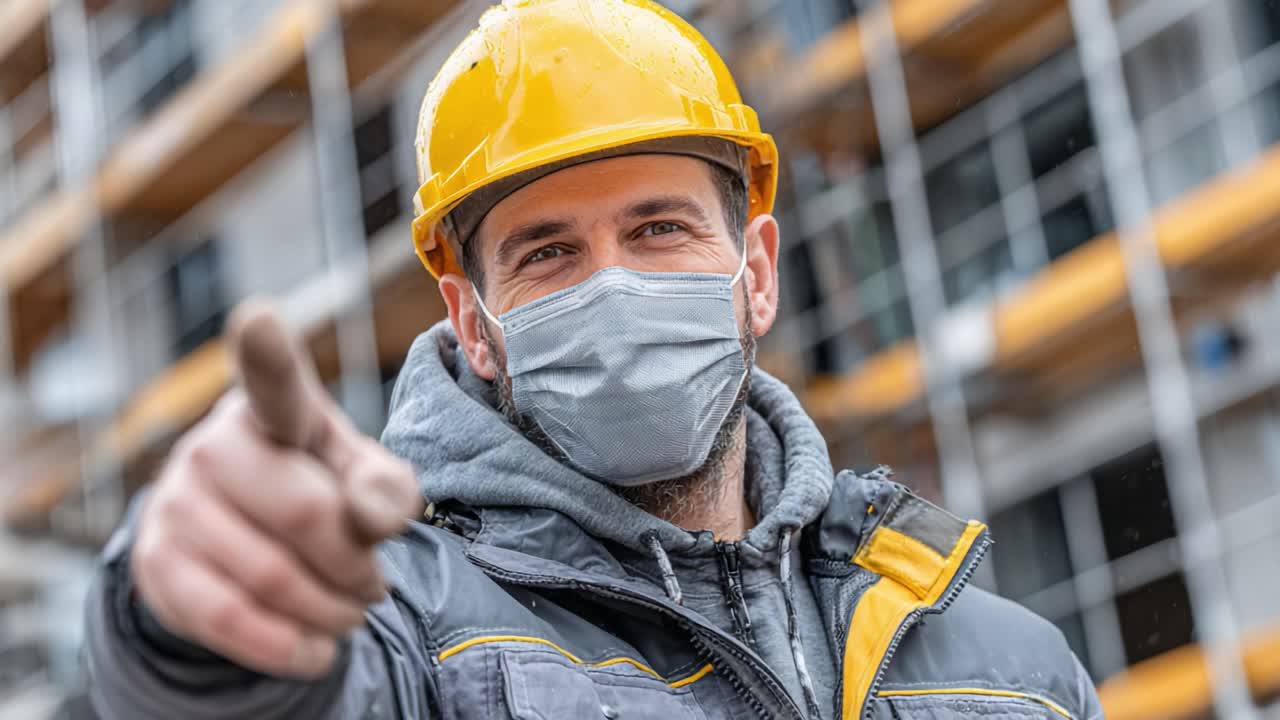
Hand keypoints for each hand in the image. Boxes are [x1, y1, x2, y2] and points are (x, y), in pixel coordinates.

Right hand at [129, 299, 421, 677]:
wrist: (232, 537)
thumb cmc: (310, 488)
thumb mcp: (359, 478)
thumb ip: (385, 486)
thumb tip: (377, 512)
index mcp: (272, 411)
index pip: (274, 382)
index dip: (266, 351)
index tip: (260, 317)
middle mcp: (212, 447)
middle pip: (306, 516)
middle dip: (356, 566)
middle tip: (376, 587)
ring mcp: (173, 505)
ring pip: (271, 577)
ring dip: (331, 612)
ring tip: (351, 615)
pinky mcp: (156, 564)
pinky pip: (229, 621)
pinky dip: (287, 647)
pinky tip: (318, 651)